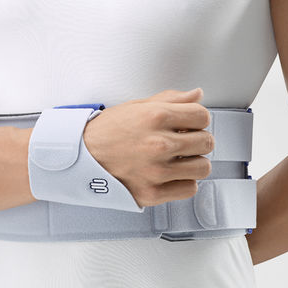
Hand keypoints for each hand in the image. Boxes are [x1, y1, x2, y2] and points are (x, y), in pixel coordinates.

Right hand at [82, 88, 212, 206]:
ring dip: (194, 161)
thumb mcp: (137, 106)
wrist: (81, 155)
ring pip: (203, 167)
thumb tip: (196, 95)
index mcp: (155, 116)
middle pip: (207, 141)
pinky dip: (184, 181)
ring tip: (180, 158)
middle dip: (198, 138)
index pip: (202, 115)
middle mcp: (158, 143)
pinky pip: (189, 188)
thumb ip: (170, 99)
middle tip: (185, 139)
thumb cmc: (106, 130)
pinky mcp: (152, 192)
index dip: (198, 118)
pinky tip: (171, 173)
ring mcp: (156, 170)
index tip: (191, 122)